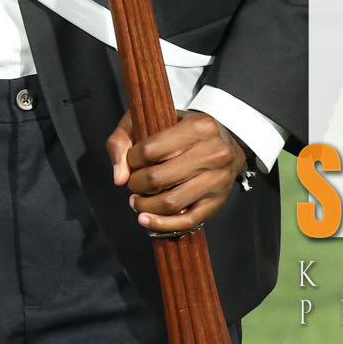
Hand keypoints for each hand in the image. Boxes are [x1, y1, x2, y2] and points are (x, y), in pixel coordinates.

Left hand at [108, 109, 248, 237]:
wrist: (223, 141)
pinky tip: (146, 219)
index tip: (130, 161)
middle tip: (132, 183)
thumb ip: (123, 140)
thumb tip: (119, 178)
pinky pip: (187, 221)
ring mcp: (218, 180)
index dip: (131, 159)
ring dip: (145, 206)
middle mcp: (214, 153)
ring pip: (171, 203)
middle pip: (158, 178)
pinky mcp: (217, 202)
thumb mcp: (151, 119)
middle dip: (136, 184)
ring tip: (136, 201)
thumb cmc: (183, 129)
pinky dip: (162, 224)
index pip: (149, 149)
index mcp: (199, 126)